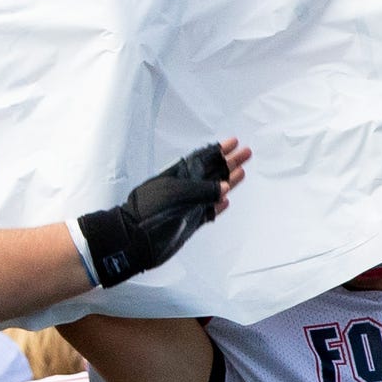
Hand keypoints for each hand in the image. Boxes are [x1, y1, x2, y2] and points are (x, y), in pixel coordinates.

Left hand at [73, 140, 248, 288]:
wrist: (135, 240)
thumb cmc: (149, 213)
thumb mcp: (177, 194)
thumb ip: (202, 190)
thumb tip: (225, 188)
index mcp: (180, 176)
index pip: (203, 158)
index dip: (219, 150)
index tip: (234, 142)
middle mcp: (186, 189)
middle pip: (213, 172)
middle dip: (229, 162)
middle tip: (247, 152)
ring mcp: (188, 206)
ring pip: (213, 191)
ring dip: (228, 181)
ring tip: (242, 172)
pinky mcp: (189, 223)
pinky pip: (207, 212)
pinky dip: (217, 206)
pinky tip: (226, 200)